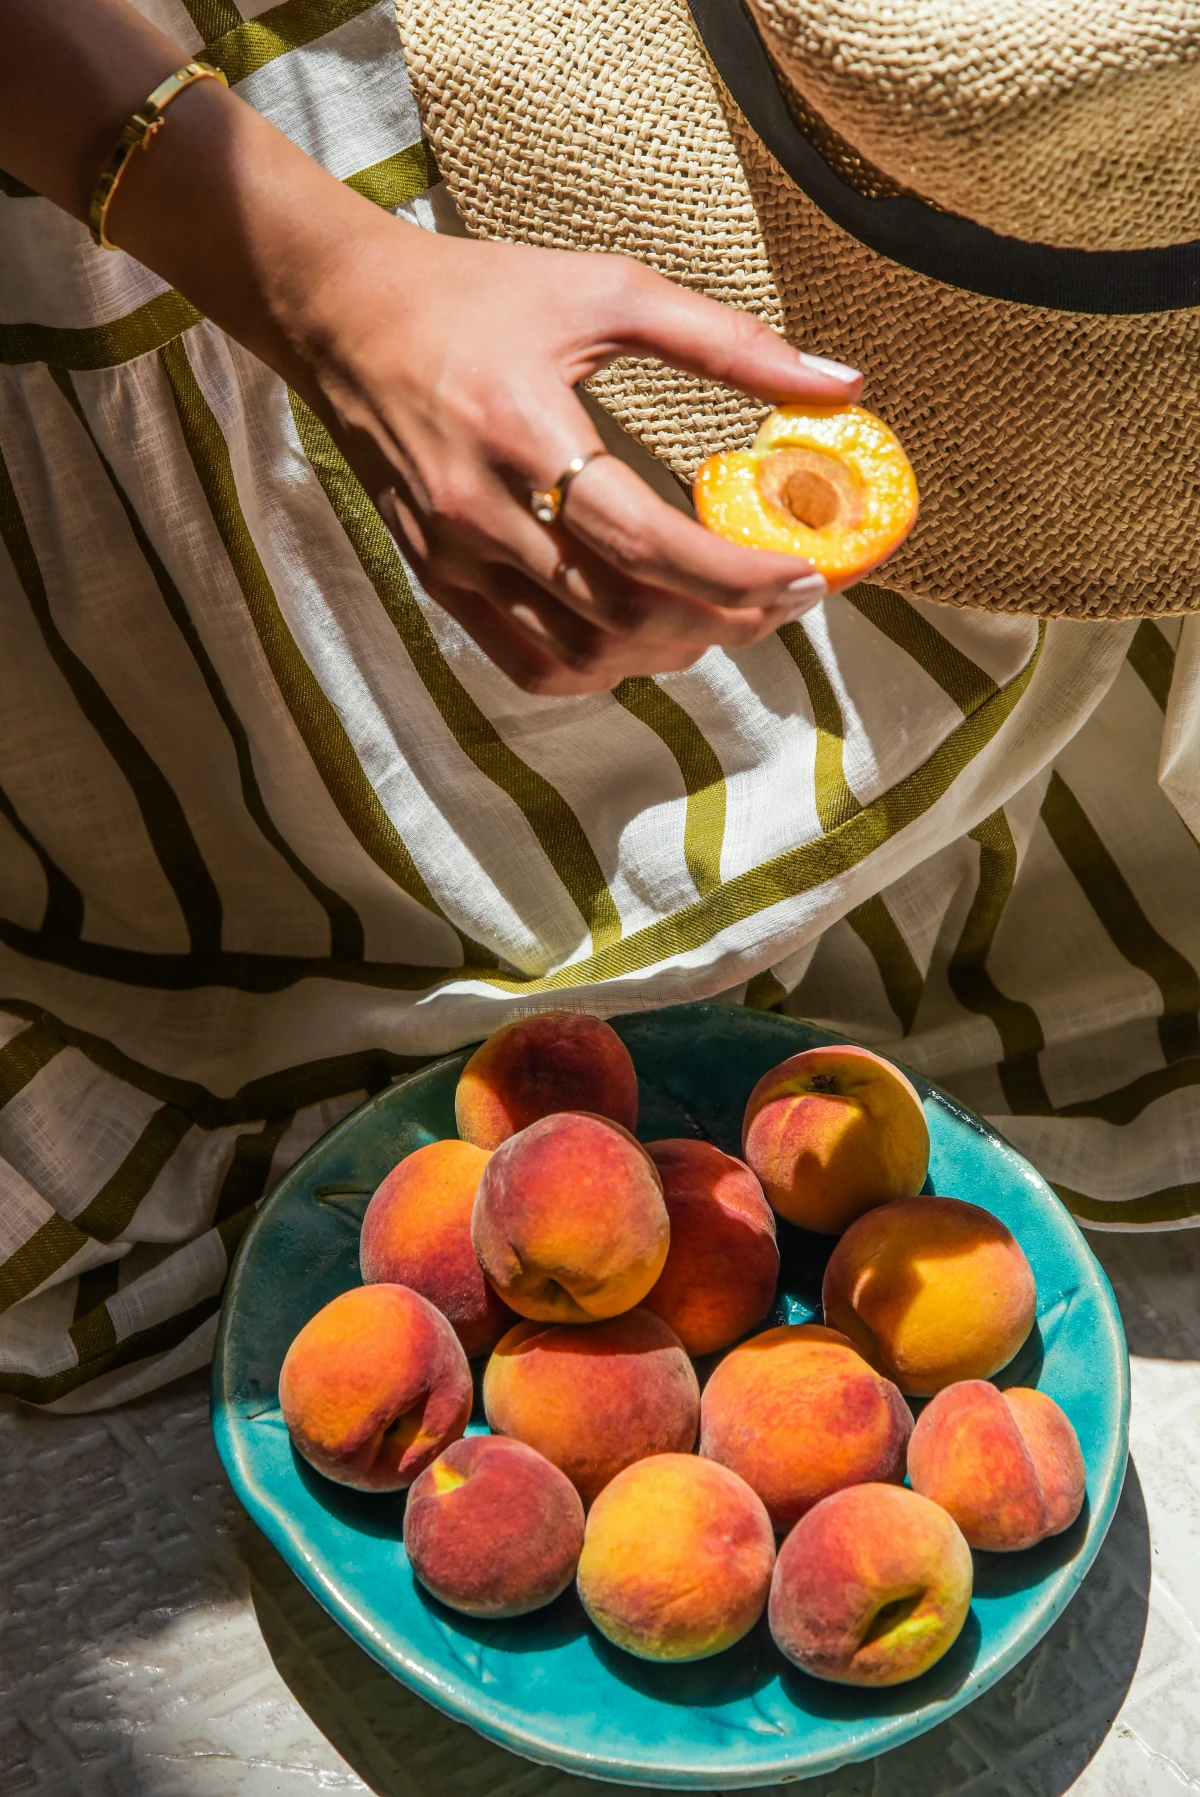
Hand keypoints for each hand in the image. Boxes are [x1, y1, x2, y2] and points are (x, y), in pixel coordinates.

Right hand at [291, 228, 862, 692]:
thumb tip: (842, 385)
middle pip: (621, 612)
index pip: (646, 543)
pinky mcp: (436, 580)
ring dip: (665, 651)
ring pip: (579, 653)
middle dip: (721, 620)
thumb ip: (726, 340)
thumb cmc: (477, 294)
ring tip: (721, 619)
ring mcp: (453, 556)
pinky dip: (596, 669)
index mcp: (525, 429)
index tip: (806, 578)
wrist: (343, 314)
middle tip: (781, 601)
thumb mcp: (605, 290)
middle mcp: (482, 509)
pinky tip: (640, 639)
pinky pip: (525, 662)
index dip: (736, 576)